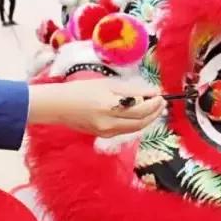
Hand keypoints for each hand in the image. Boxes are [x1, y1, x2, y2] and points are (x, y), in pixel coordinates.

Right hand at [28, 78, 165, 136]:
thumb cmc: (80, 89)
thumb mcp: (106, 84)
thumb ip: (130, 90)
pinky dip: (135, 122)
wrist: (58, 106)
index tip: (161, 95)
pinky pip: (125, 130)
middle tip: (161, 102)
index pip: (141, 109)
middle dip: (154, 112)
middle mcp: (109, 123)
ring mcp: (106, 132)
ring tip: (153, 108)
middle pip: (141, 122)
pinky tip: (138, 114)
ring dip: (147, 119)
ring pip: (135, 128)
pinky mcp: (103, 135)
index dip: (154, 103)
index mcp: (110, 106)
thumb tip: (152, 92)